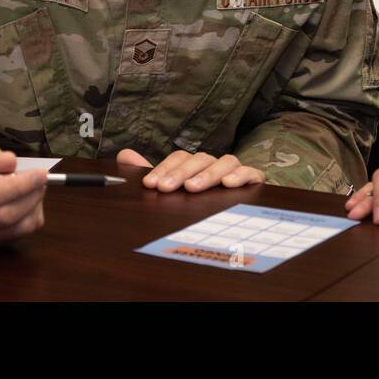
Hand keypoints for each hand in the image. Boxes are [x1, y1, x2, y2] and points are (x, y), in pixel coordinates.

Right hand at [0, 137, 46, 246]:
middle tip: (43, 179)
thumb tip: (11, 162)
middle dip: (30, 196)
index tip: (41, 173)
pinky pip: (15, 236)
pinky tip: (29, 202)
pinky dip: (30, 219)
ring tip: (37, 188)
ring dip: (33, 208)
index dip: (17, 186)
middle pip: (1, 217)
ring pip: (12, 230)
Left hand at [117, 148, 263, 191]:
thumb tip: (124, 155)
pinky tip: (228, 184)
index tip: (151, 184)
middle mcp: (214, 165)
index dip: (165, 169)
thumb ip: (152, 174)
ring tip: (193, 188)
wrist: (238, 224)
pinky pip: (251, 172)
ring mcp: (235, 171)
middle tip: (166, 188)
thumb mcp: (174, 191)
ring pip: (225, 161)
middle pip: (200, 159)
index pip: (180, 158)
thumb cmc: (201, 203)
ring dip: (207, 174)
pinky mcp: (254, 180)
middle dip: (181, 173)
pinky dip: (241, 175)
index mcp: (195, 166)